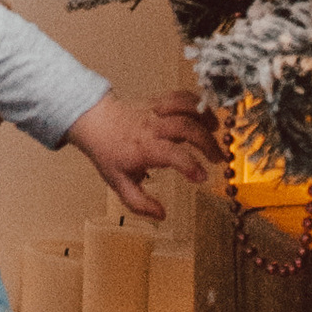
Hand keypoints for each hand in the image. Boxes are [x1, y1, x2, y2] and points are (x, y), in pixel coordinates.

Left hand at [70, 89, 215, 222]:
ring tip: (217, 131)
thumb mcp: (119, 184)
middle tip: (218, 159)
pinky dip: (197, 103)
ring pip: (185, 107)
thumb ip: (139, 203)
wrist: (94, 121)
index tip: (201, 177)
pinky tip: (206, 115)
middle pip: (186, 127)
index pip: (172, 154)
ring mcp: (155, 111)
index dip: (189, 165)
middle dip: (207, 143)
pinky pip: (180, 97)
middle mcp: (152, 127)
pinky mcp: (158, 101)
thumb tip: (162, 215)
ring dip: (205, 117)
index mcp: (144, 148)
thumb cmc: (108, 153)